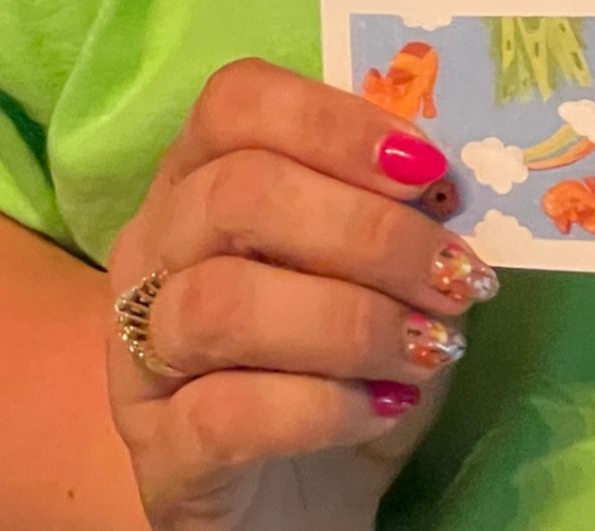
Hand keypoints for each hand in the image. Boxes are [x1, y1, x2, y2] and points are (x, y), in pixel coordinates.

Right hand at [103, 58, 496, 530]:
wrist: (299, 504)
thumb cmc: (342, 361)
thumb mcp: (382, 275)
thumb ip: (403, 211)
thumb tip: (455, 178)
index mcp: (200, 178)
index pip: (235, 103)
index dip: (333, 122)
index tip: (427, 168)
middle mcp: (152, 252)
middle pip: (237, 194)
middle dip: (366, 231)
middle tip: (452, 275)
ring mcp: (140, 357)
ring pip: (223, 304)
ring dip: (351, 321)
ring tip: (430, 348)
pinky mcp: (157, 457)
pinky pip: (224, 415)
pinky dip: (322, 407)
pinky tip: (384, 407)